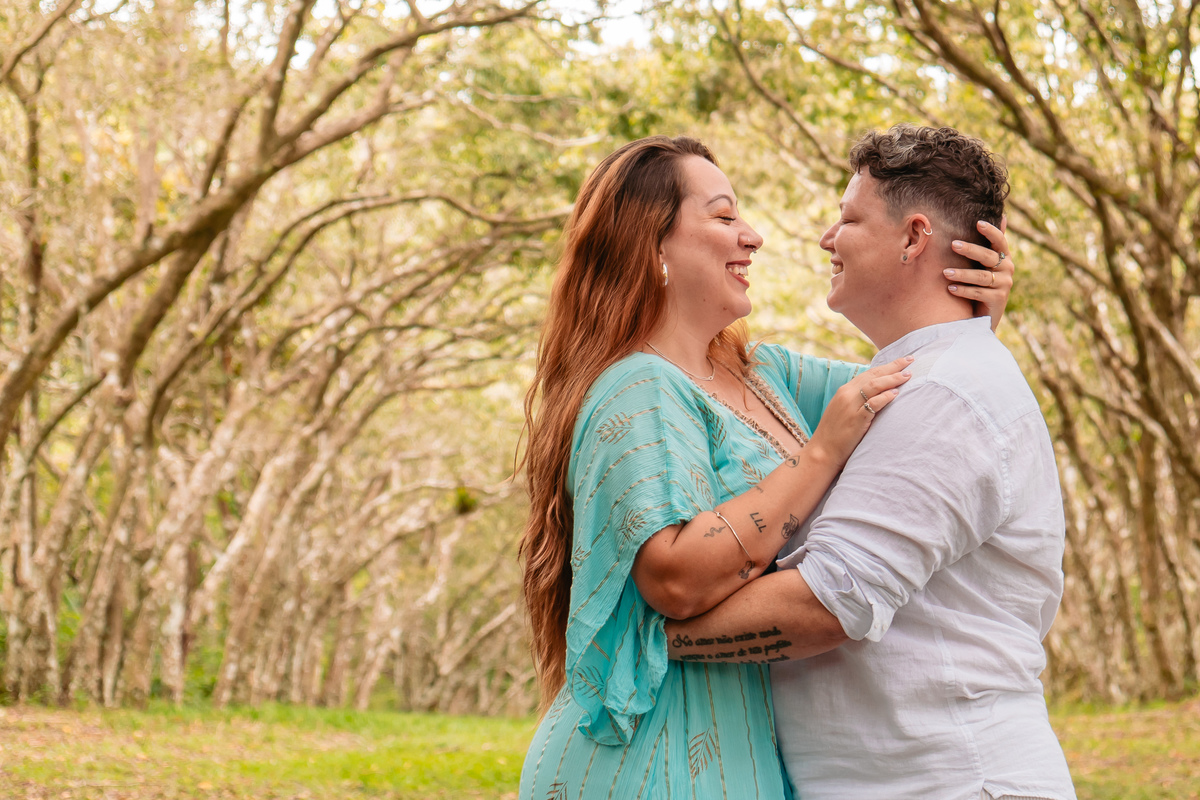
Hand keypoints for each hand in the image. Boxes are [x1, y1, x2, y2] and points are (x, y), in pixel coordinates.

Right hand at [806, 355, 912, 469]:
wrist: (822, 451)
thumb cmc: (835, 434)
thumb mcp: (843, 410)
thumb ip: (857, 400)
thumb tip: (877, 394)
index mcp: (844, 391)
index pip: (869, 373)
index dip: (886, 366)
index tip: (902, 361)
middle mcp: (846, 395)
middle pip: (873, 376)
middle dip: (893, 367)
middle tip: (910, 361)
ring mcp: (850, 407)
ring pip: (874, 386)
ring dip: (892, 379)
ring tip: (907, 376)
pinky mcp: (855, 420)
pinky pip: (873, 404)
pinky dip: (885, 397)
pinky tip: (896, 394)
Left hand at [945, 217, 1013, 331]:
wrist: (985, 315)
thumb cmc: (983, 284)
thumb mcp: (987, 264)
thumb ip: (991, 244)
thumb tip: (1004, 216)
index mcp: (1004, 258)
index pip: (1000, 241)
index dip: (991, 231)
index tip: (978, 223)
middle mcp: (1007, 269)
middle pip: (988, 257)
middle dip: (971, 250)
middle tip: (953, 244)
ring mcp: (1004, 285)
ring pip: (982, 277)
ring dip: (962, 274)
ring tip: (945, 272)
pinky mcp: (998, 300)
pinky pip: (978, 293)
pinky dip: (963, 290)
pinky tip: (950, 289)